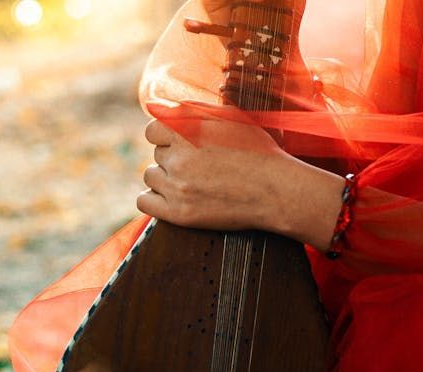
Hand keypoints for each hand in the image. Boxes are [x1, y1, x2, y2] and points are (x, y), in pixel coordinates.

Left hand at [137, 118, 343, 250]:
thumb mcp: (230, 118)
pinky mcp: (180, 213)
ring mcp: (178, 186)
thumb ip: (192, 110)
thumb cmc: (259, 152)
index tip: (183, 146)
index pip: (153, 130)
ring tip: (192, 182)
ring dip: (166, 178)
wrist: (277, 191)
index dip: (168, 137)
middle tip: (200, 166)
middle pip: (157, 154)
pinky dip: (153, 199)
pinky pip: (145, 201)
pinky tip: (172, 197)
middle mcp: (178, 156)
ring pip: (151, 176)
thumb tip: (158, 107)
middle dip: (174, 158)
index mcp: (187, 129)